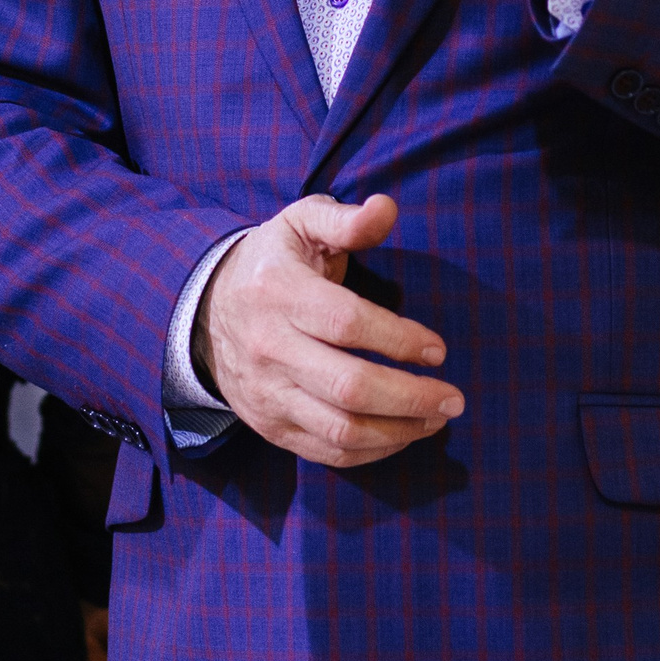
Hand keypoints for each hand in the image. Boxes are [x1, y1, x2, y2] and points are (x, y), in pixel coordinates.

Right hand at [199, 193, 463, 466]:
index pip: (347, 324)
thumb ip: (346, 220)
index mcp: (280, 292)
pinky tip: (402, 434)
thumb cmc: (272, 261)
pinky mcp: (270, 426)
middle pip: (348, 387)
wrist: (206, 309)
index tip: (438, 349)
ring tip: (436, 420)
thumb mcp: (302, 224)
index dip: (398, 340)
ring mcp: (268, 393)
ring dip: (398, 431)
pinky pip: (326, 452)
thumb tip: (387, 208)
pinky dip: (372, 452)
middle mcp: (271, 348)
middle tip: (453, 399)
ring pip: (340, 429)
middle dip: (410, 397)